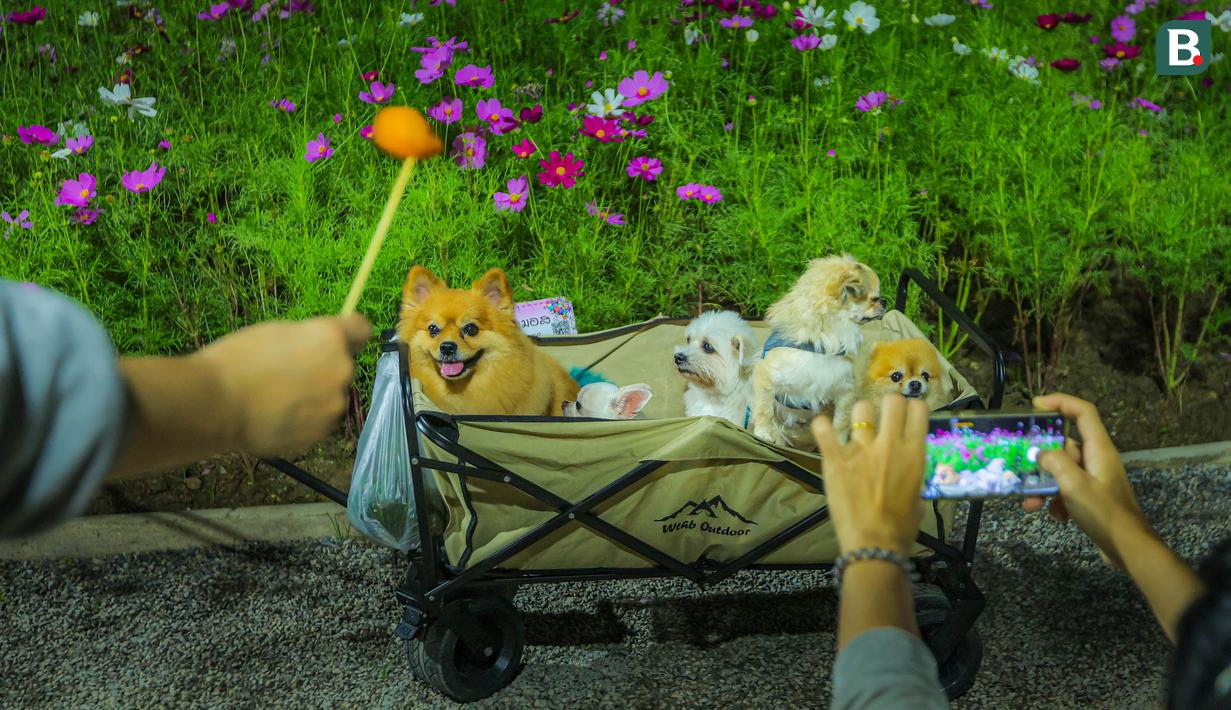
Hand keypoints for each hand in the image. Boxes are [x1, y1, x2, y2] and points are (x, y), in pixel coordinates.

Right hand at [192, 314, 370, 455]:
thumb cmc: (239, 358)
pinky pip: (318, 420)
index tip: (336, 339)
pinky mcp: (321, 432)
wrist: (217, 404)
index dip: (349, 334)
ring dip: (315, 395)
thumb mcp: (277, 331)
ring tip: (278, 399)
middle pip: (342, 366)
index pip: (362, 330)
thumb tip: (324, 345)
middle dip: (324, 368)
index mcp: (331, 339)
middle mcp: (341, 371)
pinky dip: (304, 418)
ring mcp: (334, 405)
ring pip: (331, 396)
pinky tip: (277, 417)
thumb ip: (310, 337)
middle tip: (289, 373)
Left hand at [811, 395, 929, 555]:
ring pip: (860, 410)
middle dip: (888, 405)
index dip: (912, 408)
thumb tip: (904, 468)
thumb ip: (910, 473)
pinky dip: (821, 426)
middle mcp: (889, 444)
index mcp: (914, 453)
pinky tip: (822, 427)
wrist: (874, 544)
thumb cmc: (900, 527)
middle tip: (882, 418)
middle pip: (891, 401)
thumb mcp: (917, 496)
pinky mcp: (835, 459)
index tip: (906, 414)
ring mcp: (860, 450)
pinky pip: (824, 430)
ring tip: (855, 428)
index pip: (918, 410)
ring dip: (859, 416)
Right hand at [1024, 392, 1148, 568]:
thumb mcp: (1074, 485)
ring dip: (1044, 485)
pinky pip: (1066, 489)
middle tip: (1021, 466)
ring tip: (1031, 503)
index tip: (1035, 406)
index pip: (1083, 412)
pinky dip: (1055, 500)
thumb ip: (1054, 463)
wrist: (1127, 548)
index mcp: (1099, 449)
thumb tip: (1041, 454)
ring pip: (1061, 471)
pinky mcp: (1091, 497)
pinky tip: (1054, 516)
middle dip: (1041, 458)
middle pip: (1065, 445)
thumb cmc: (1104, 513)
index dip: (1060, 402)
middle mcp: (1097, 459)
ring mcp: (1094, 478)